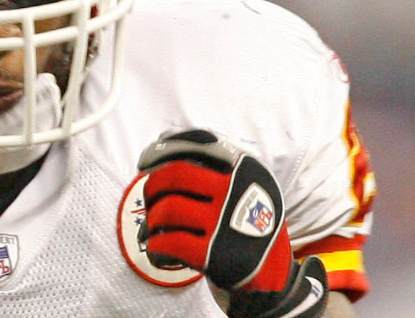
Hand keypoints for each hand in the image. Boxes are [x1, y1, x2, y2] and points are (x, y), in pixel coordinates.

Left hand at [137, 130, 327, 317]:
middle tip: (150, 198)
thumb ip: (212, 162)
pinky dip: (156, 247)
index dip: (163, 150)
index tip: (144, 162)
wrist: (271, 275)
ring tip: (155, 228)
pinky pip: (168, 243)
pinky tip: (159, 251)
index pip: (198, 146)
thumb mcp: (245, 185)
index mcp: (245, 169)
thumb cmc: (245, 224)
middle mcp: (238, 192)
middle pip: (175, 174)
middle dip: (152, 186)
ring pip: (168, 209)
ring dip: (152, 219)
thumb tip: (164, 137)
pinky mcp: (214, 255)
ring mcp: (226, 224)